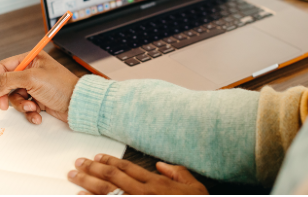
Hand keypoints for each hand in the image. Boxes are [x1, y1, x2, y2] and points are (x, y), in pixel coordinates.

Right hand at [0, 51, 78, 123]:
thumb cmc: (62, 86)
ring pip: (14, 97)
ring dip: (21, 105)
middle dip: (6, 96)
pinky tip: (37, 113)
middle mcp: (32, 71)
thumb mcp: (32, 79)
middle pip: (6, 83)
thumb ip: (8, 79)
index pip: (4, 66)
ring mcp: (35, 86)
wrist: (77, 104)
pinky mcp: (38, 99)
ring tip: (32, 107)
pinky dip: (29, 112)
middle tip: (4, 104)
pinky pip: (24, 106)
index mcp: (32, 59)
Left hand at [68, 155, 208, 194]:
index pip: (127, 168)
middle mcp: (143, 192)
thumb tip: (160, 164)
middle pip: (112, 177)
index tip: (97, 156)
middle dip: (93, 169)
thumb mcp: (192, 184)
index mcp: (155, 182)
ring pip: (107, 192)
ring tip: (74, 176)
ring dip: (88, 183)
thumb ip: (176, 171)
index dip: (110, 161)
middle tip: (77, 163)